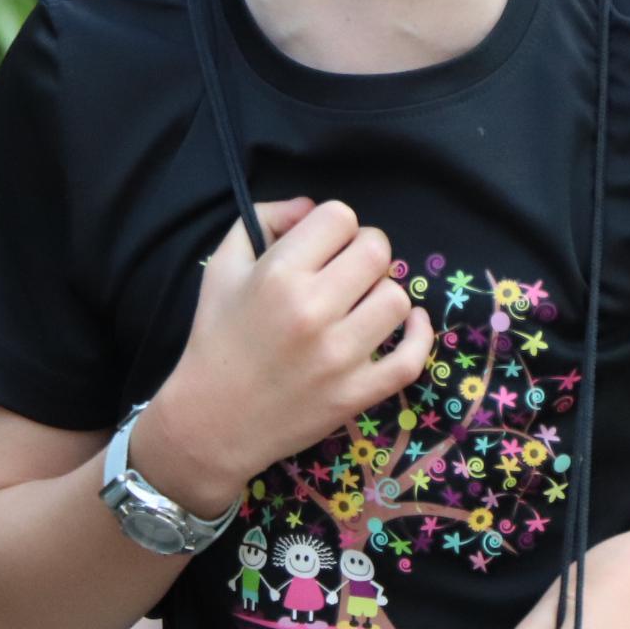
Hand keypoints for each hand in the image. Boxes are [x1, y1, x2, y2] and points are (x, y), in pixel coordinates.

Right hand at [138, 199, 432, 512]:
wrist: (211, 422)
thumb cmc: (216, 337)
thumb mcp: (223, 266)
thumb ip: (263, 219)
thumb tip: (309, 206)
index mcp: (278, 275)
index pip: (340, 217)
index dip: (335, 226)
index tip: (324, 246)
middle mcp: (312, 311)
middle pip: (376, 250)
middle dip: (364, 251)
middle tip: (347, 272)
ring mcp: (338, 356)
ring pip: (396, 298)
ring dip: (382, 294)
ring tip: (360, 304)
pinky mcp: (356, 394)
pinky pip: (411, 358)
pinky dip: (418, 335)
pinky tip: (408, 323)